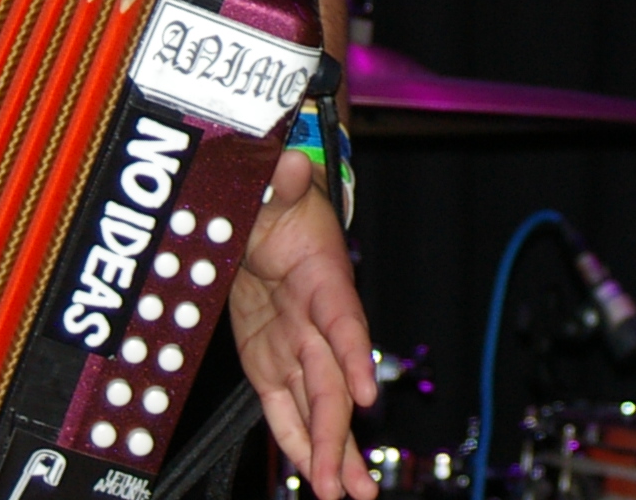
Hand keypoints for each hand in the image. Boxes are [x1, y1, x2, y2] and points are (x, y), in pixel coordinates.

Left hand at [227, 149, 378, 499]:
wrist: (268, 206)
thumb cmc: (279, 196)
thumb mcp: (271, 185)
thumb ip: (279, 183)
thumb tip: (288, 167)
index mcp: (322, 275)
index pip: (343, 320)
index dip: (355, 357)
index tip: (367, 394)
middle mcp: (317, 318)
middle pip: (333, 381)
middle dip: (341, 434)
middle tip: (346, 482)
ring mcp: (296, 343)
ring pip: (320, 404)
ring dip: (333, 450)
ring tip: (347, 493)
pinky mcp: (272, 358)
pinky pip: (288, 405)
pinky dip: (300, 440)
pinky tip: (315, 474)